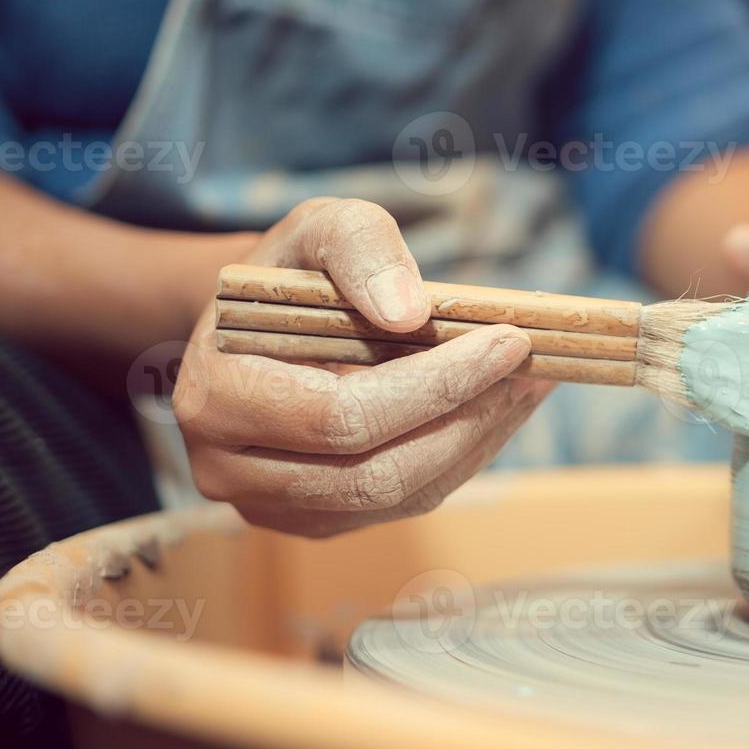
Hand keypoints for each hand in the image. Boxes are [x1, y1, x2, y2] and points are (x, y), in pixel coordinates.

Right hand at [174, 198, 550, 537]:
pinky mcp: (315, 521)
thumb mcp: (319, 226)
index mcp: (215, 399)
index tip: (509, 341)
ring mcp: (272, 509)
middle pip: (376, 472)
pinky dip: (462, 455)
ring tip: (529, 381)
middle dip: (470, 417)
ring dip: (479, 439)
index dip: (434, 385)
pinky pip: (405, 503)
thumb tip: (410, 313)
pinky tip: (495, 407)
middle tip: (534, 366)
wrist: (256, 325)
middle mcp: (229, 472)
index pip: (340, 416)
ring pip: (401, 495)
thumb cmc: (291, 272)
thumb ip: (360, 248)